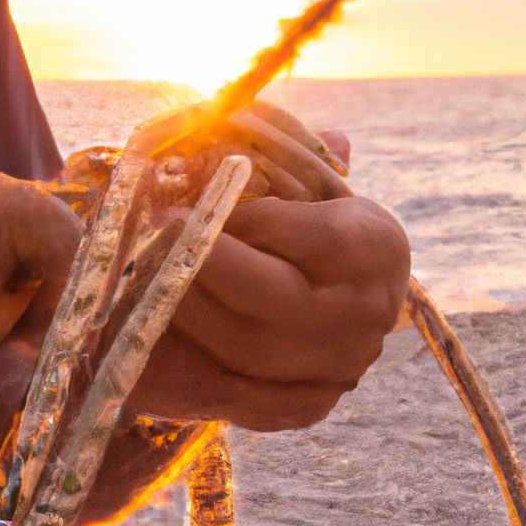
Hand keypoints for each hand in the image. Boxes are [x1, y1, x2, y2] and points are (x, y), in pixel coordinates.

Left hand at [128, 102, 408, 430]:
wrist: (348, 293)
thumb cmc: (315, 218)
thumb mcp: (314, 182)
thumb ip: (296, 154)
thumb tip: (280, 123)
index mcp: (378, 247)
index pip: (320, 238)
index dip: (259, 222)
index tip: (208, 202)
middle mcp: (368, 313)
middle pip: (281, 301)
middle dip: (209, 266)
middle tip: (159, 230)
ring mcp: (341, 365)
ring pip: (252, 351)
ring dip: (190, 311)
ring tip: (147, 272)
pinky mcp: (309, 402)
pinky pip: (247, 395)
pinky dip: (198, 363)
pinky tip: (158, 325)